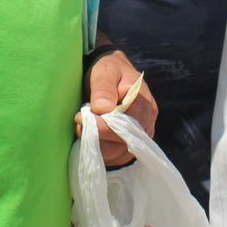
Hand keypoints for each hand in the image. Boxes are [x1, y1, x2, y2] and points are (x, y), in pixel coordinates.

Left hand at [78, 49, 157, 166]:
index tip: (82, 118)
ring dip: (99, 146)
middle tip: (80, 124)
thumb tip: (102, 109)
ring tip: (84, 130)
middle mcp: (147, 121)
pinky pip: (118, 156)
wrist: (113, 74)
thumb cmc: (109, 70)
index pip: (126, 125)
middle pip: (124, 143)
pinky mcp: (132, 143)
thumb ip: (104, 88)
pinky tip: (92, 138)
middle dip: (98, 137)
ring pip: (120, 153)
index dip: (103, 127)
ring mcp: (141, 134)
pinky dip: (102, 152)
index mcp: (143, 102)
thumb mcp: (105, 71)